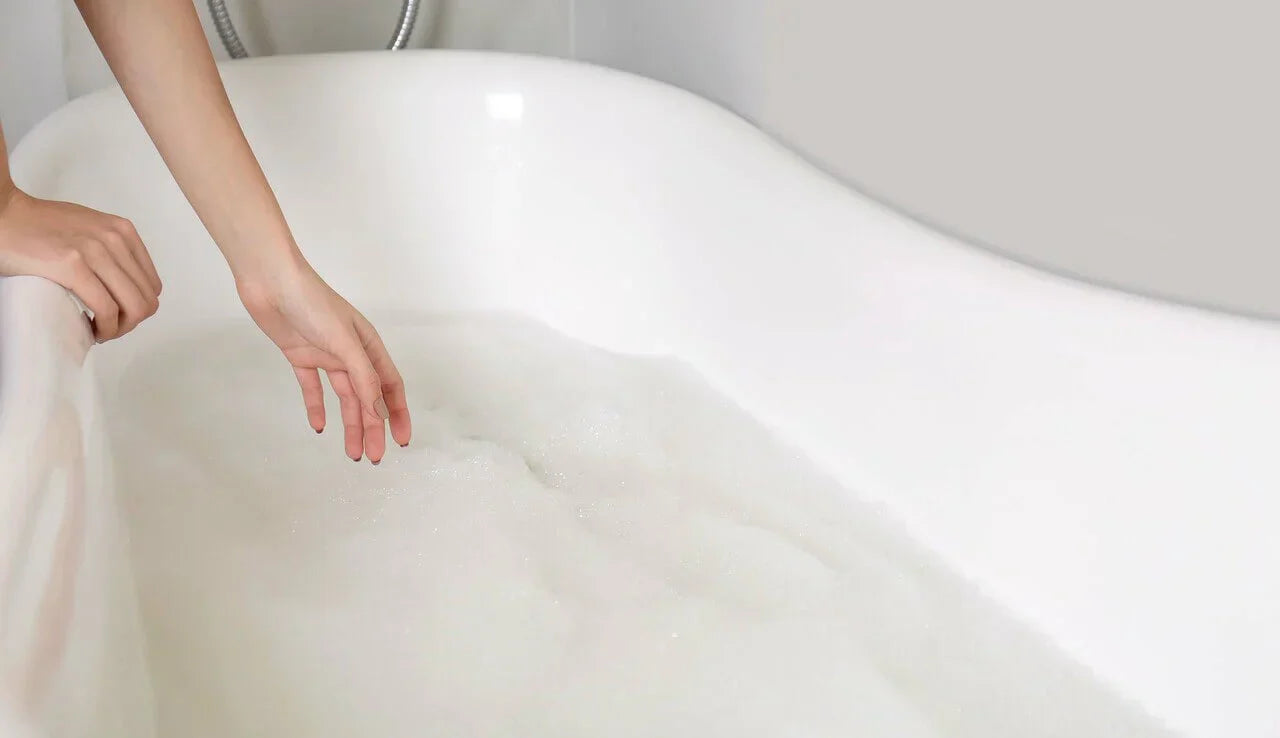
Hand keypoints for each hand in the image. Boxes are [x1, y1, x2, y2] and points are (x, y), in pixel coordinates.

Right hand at [0, 188, 162, 340]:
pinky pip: (106, 309)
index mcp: (123, 232)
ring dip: (118, 329)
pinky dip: (103, 327)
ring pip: (133, 308)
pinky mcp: (72, 266)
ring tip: (99, 330)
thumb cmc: (38, 226)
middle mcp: (115, 239)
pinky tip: (89, 328)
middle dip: (130, 323)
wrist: (2, 215)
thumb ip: (111, 251)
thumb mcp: (89, 229)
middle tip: (108, 329)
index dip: (137, 307)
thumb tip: (125, 286)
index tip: (118, 315)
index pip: (151, 285)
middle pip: (146, 300)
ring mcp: (95, 251)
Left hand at [236, 259, 411, 463]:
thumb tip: (378, 414)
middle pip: (368, 398)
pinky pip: (313, 388)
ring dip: (349, 424)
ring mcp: (326, 355)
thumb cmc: (312, 302)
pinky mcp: (301, 357)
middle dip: (372, 428)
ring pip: (344, 398)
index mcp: (368, 346)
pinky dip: (316, 407)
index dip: (397, 414)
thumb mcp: (344, 343)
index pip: (389, 387)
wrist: (270, 282)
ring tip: (352, 453)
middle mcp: (351, 353)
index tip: (402, 441)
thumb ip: (363, 379)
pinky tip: (319, 427)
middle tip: (374, 457)